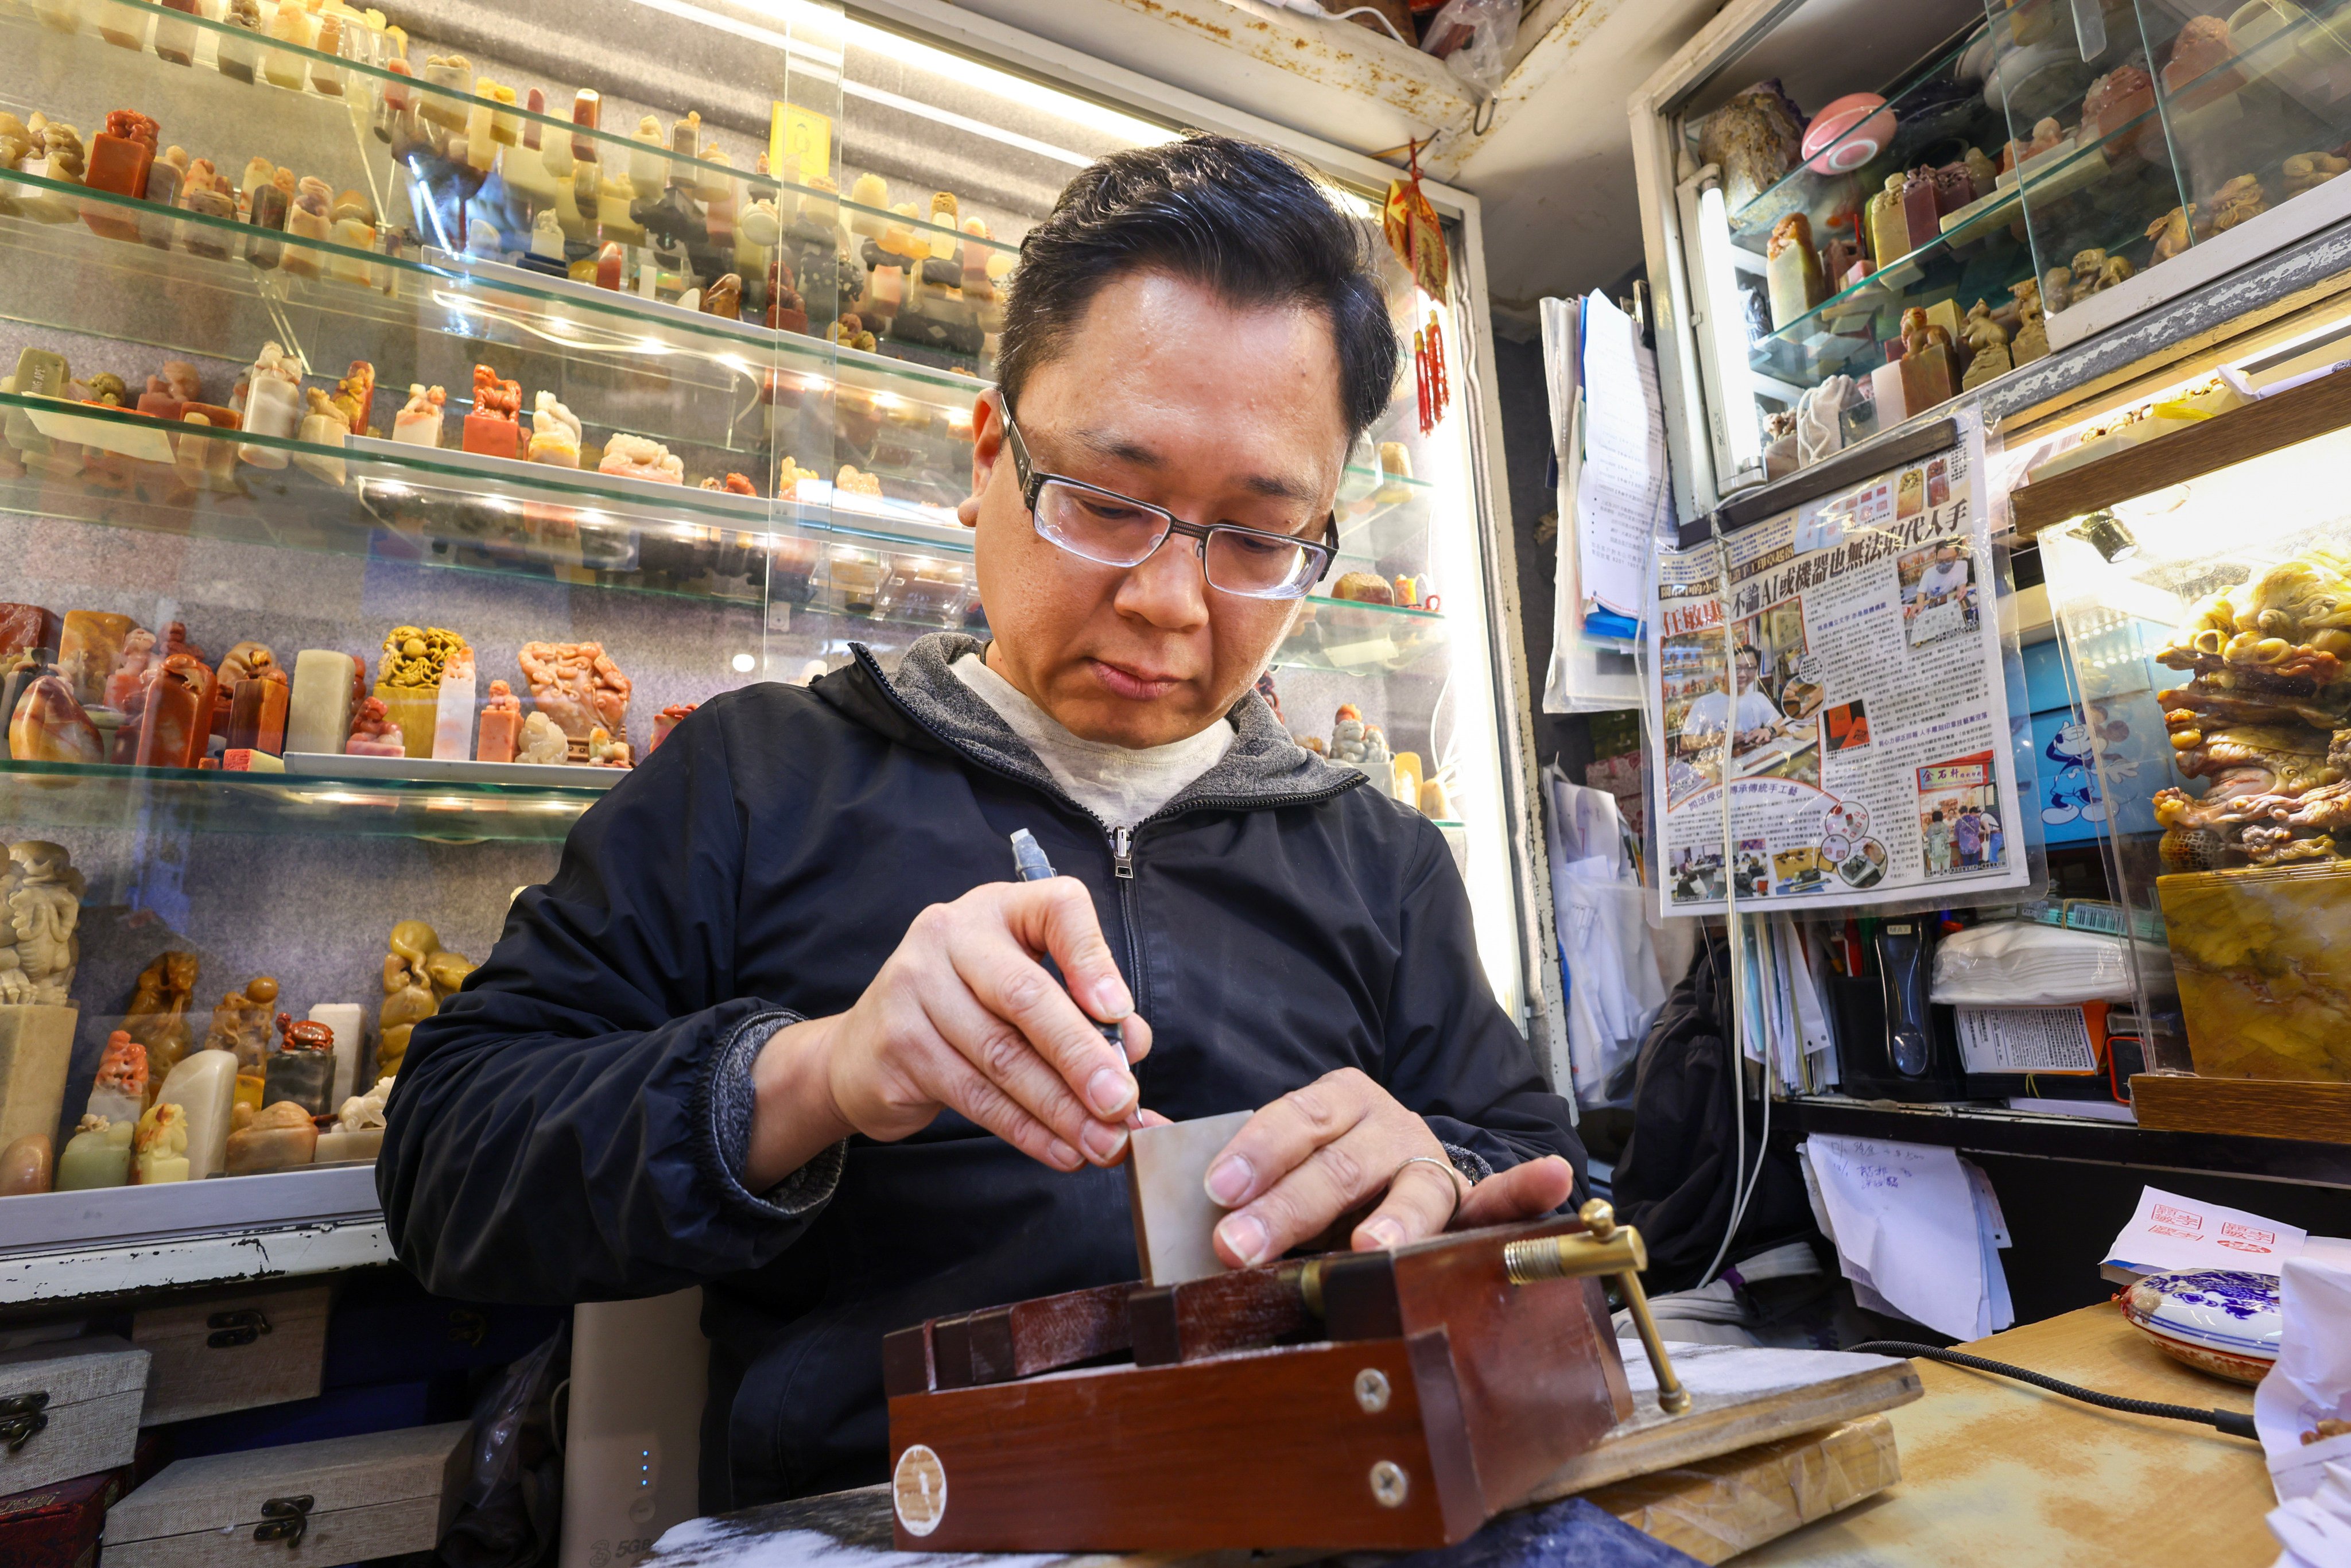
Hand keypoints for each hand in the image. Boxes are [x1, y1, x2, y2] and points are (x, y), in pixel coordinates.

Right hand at [745, 878, 1150, 1188]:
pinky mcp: (897, 1046)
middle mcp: (950, 936)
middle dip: (1081, 1056)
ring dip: (1061, 1109)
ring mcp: (914, 988)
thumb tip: (1133, 1046)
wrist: (862, 1050)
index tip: (1121, 1012)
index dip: (1092, 960)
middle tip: (1122, 1101)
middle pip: (1025, 996)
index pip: (1056, 909)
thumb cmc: (964, 1011)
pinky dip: (1026, 1129)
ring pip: (1002, 1056)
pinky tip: (1061, 1149)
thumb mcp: (1023, 990)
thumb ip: (1081, 1009)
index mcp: (999, 909)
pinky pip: (976, 1096)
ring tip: (1104, 1143)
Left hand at [1202, 1067, 1577, 1267]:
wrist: (1397, 1160)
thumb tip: (1132, 1132)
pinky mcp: (1469, 1199)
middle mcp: (1387, 1124)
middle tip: (1240, 1246)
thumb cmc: (1323, 1162)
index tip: (1219, 1188)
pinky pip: (1501, 1196)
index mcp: (1336, 1101)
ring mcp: (1430, 1161)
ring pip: (1412, 1187)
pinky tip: (1555, 1178)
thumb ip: (1217, 1149)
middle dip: (1289, 1207)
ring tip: (1370, 1248)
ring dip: (1392, 1221)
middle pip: (1340, 1165)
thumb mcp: (1278, 1147)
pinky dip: (1529, 1187)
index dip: (1255, 1152)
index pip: (1293, 1119)